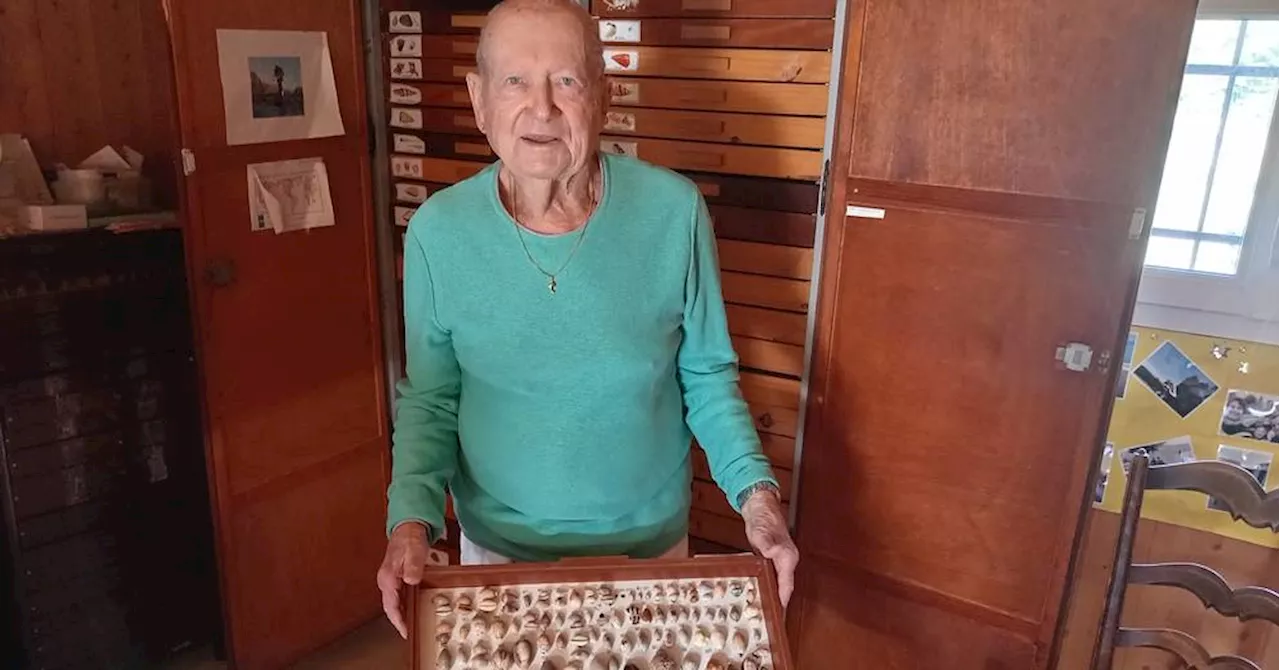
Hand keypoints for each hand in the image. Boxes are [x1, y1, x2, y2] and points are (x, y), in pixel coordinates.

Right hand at [377, 521, 430, 638]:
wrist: (408, 527)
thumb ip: (413, 566)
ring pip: (393, 602)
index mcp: (388, 577)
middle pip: (390, 606)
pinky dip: (403, 605)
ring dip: (400, 614)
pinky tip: (411, 609)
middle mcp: (386, 580)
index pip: (391, 604)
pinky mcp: (395, 577)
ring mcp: (389, 579)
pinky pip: (397, 595)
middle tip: (408, 633)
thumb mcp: (415, 550)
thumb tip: (411, 581)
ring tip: (410, 625)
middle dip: (398, 621)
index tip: (404, 631)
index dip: (398, 620)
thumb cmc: (411, 538)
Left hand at [742, 488, 798, 606]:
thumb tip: (772, 553)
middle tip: (770, 617)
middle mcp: (788, 559)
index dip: (782, 599)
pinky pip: (775, 575)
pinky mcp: (776, 558)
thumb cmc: (762, 518)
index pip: (787, 583)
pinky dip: (770, 584)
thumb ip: (767, 544)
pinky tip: (762, 591)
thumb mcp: (761, 531)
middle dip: (779, 601)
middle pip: (786, 585)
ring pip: (781, 581)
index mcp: (788, 556)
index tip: (778, 613)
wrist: (760, 506)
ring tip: (767, 609)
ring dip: (775, 594)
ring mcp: (783, 559)